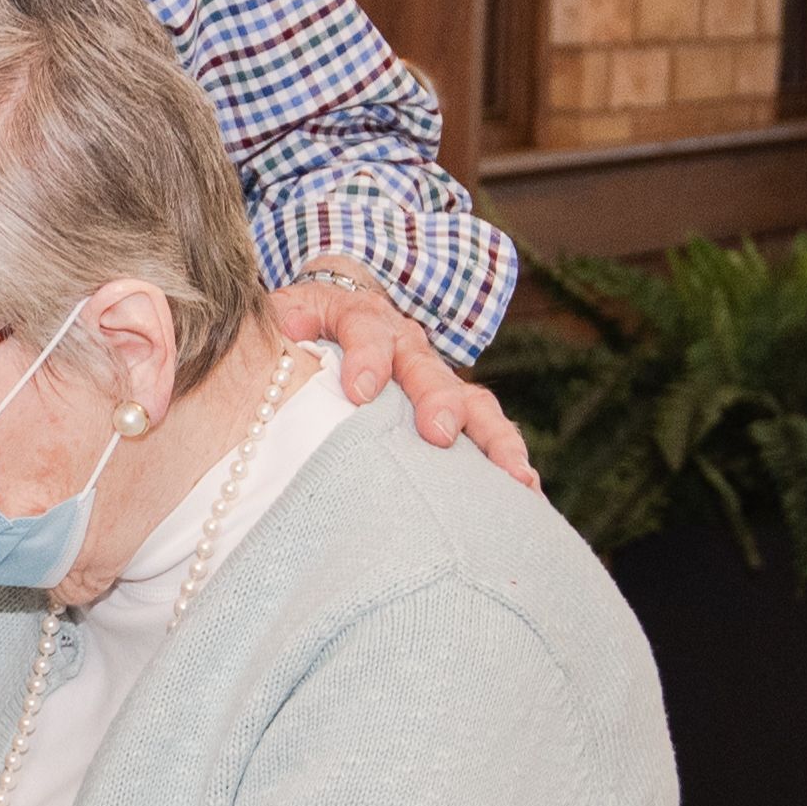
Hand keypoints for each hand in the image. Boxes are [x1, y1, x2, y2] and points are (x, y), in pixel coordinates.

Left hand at [268, 270, 534, 484]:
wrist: (335, 311)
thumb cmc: (300, 326)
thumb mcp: (281, 314)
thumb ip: (279, 323)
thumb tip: (287, 332)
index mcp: (360, 317)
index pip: (365, 328)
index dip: (366, 355)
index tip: (360, 390)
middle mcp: (406, 345)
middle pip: (427, 369)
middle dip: (436, 400)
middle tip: (438, 431)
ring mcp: (435, 377)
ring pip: (472, 401)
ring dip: (493, 438)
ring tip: (514, 475)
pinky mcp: (452, 410)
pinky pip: (486, 432)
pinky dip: (506, 460)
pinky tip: (527, 494)